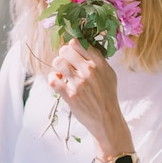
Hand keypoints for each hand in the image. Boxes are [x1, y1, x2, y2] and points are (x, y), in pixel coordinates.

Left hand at [48, 39, 132, 157]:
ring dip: (57, 67)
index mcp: (99, 63)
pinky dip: (52, 79)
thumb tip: (84, 46)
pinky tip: (58, 82)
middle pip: (65, 51)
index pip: (78, 43)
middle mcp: (89, 71)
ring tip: (61, 73)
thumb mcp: (109, 73)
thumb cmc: (107, 95)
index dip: (71, 47)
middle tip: (66, 63)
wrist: (107, 119)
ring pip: (58, 62)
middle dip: (63, 56)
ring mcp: (79, 83)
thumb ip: (98, 59)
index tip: (72, 53)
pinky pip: (53, 80)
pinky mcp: (70, 96)